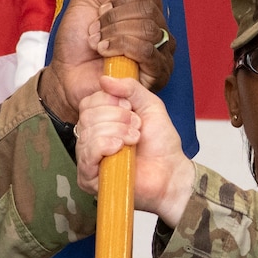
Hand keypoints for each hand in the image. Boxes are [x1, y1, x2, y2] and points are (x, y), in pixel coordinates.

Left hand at [38, 0, 174, 118]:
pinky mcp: (156, 75)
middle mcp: (157, 32)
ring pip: (149, 29)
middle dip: (115, 18)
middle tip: (96, 29)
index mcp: (145, 14)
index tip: (100, 10)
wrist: (65, 73)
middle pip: (150, 10)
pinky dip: (122, 47)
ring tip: (97, 44)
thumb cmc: (76, 40)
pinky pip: (148, 51)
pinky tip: (105, 53)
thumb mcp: (88, 0)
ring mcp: (159, 54)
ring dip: (115, 33)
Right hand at [76, 77, 193, 223]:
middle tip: (136, 127)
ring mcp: (88, 158)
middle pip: (87, 115)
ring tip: (134, 139)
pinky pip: (87, 153)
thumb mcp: (149, 105)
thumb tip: (105, 79)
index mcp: (101, 121)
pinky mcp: (89, 177)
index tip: (130, 109)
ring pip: (88, 132)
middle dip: (117, 117)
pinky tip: (121, 148)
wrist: (171, 172)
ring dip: (117, 131)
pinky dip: (106, 145)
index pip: (88, 102)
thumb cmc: (161, 144)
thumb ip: (130, 88)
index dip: (109, 101)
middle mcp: (91, 138)